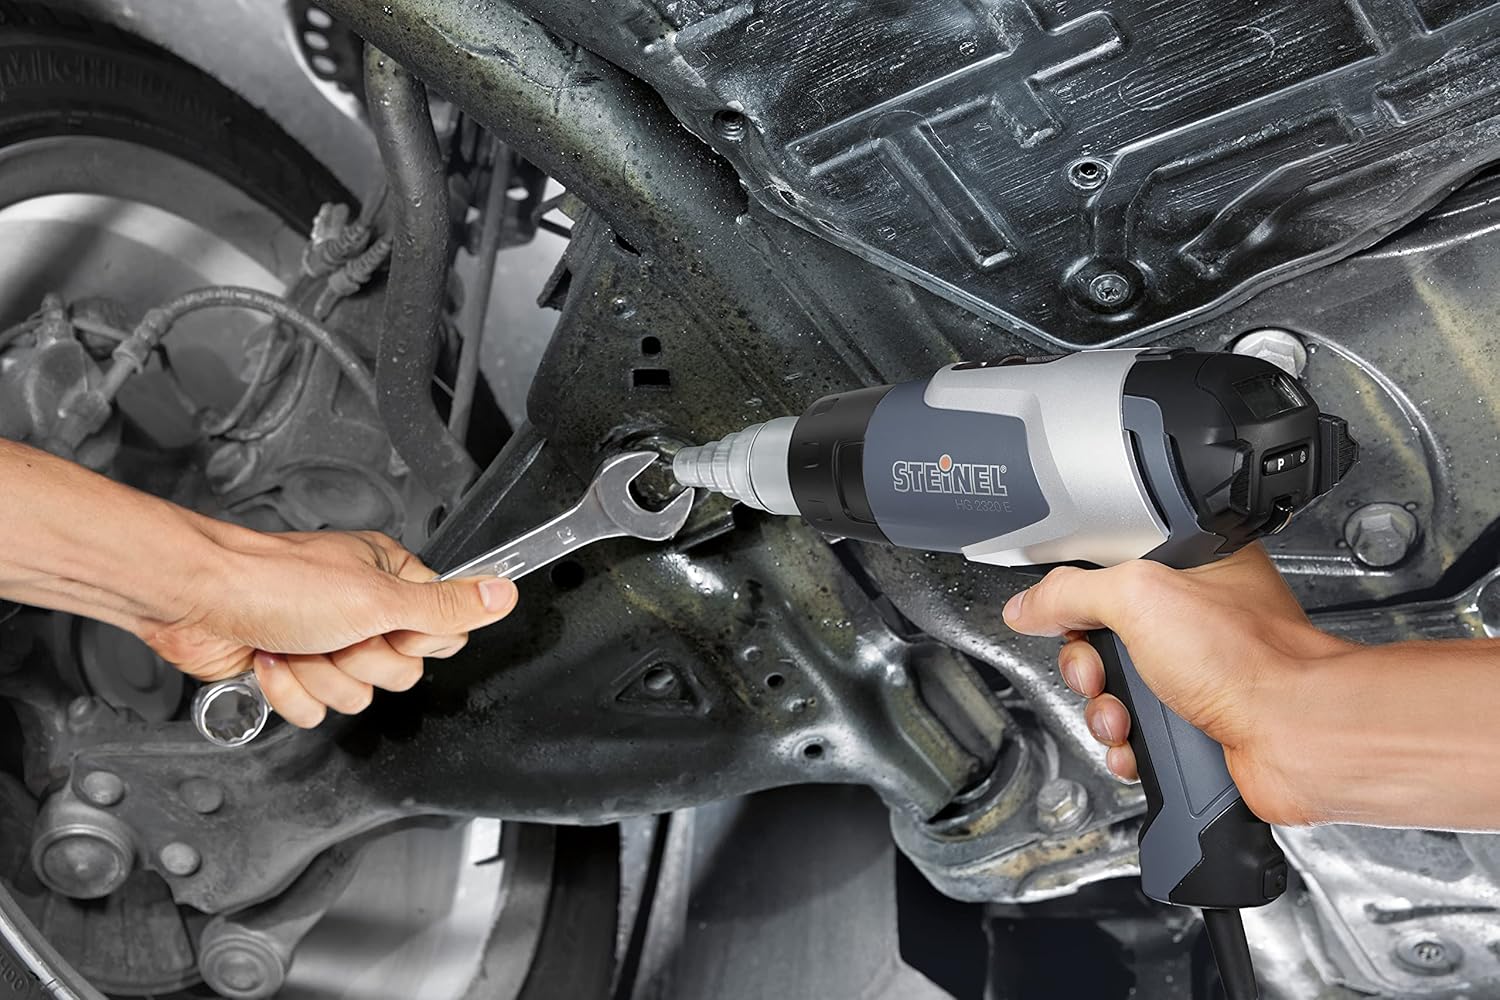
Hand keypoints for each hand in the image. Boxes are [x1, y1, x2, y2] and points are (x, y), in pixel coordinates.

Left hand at [139, 530, 517, 727]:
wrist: (197, 601)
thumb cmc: (275, 582)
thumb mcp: (379, 597)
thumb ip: (447, 606)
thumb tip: (504, 595)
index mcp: (390, 579)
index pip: (440, 631)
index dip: (415, 641)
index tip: (388, 626)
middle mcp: (362, 609)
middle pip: (398, 672)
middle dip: (360, 663)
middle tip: (334, 634)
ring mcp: (326, 642)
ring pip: (356, 695)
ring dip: (320, 676)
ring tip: (295, 643)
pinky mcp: (294, 671)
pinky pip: (315, 710)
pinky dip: (290, 691)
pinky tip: (271, 660)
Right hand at [1000, 544, 1349, 825]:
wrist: (1295, 738)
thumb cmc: (1252, 662)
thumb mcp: (1139, 597)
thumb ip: (1071, 592)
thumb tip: (1028, 604)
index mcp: (1192, 571)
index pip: (1107, 574)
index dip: (1080, 600)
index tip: (1073, 619)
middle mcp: (1195, 622)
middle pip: (1100, 641)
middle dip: (1087, 667)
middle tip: (1100, 673)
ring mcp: (1196, 677)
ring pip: (1114, 694)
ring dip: (1105, 713)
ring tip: (1126, 718)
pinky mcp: (1195, 726)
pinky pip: (1135, 737)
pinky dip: (1127, 746)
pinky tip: (1140, 745)